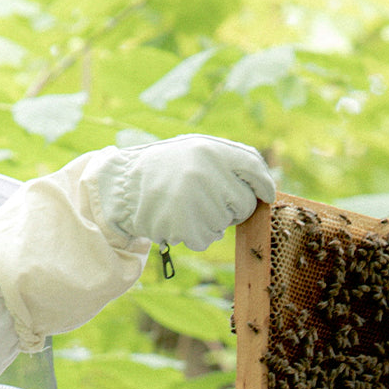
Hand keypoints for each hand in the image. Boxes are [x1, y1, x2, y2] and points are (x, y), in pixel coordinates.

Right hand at [96, 134, 275, 250]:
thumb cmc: (165, 169)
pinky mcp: (186, 224)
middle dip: (233, 208)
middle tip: (209, 201)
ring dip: (211, 222)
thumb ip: (229, 161)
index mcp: (211, 149)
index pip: (253, 167)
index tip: (267, 195)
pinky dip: (196, 235)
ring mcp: (196, 199)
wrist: (122, 186)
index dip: (264, 184)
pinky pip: (207, 238)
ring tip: (184, 206)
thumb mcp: (195, 150)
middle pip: (244, 203)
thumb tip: (266, 186)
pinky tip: (177, 219)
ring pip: (225, 224)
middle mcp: (206, 171)